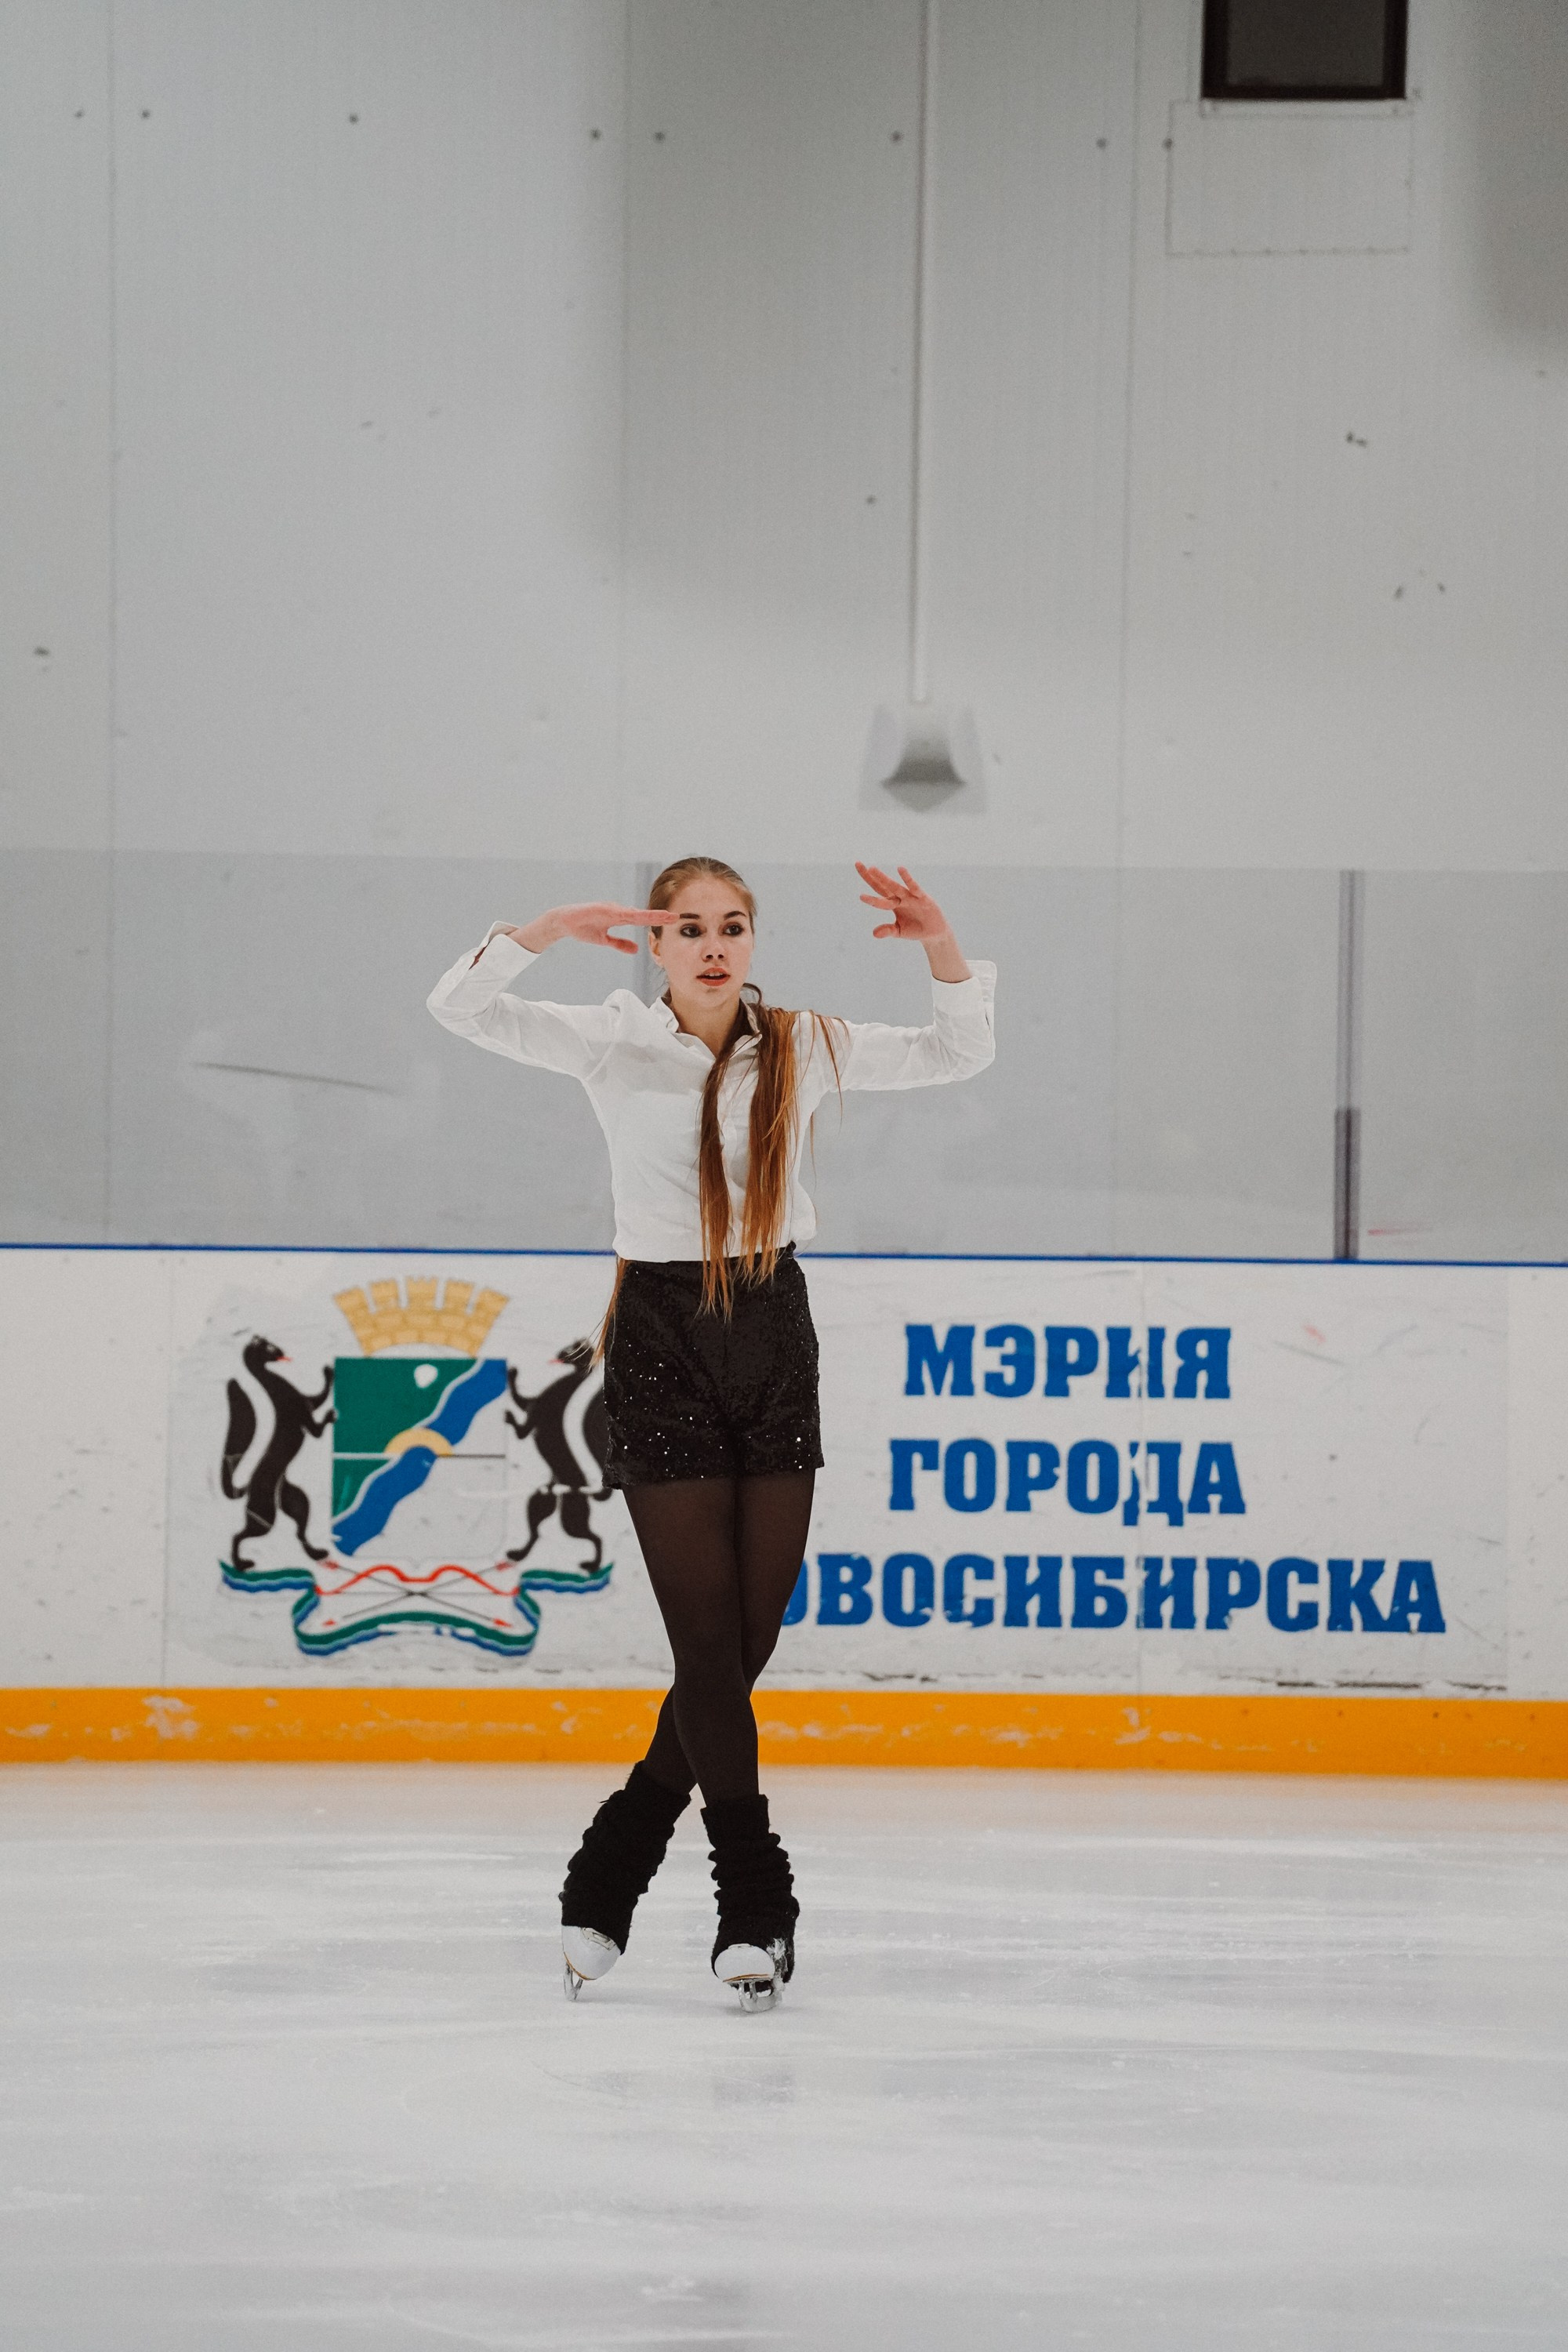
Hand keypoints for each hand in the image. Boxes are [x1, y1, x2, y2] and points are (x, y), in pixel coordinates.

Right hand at [507, 904, 664, 956]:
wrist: (564, 922)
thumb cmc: (584, 928)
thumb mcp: (604, 940)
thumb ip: (620, 944)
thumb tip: (636, 950)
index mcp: (620, 917)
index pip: (643, 919)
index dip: (657, 919)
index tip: (673, 920)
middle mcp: (617, 910)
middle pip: (641, 914)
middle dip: (658, 916)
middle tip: (676, 916)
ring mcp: (609, 909)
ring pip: (631, 913)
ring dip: (646, 915)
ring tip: (662, 916)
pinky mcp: (598, 909)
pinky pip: (614, 912)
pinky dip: (625, 914)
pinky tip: (635, 916)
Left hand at [855, 864, 970, 981]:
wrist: (934, 932)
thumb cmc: (915, 929)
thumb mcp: (899, 931)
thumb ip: (888, 930)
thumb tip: (874, 933)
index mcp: (893, 904)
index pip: (878, 896)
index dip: (870, 897)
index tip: (860, 896)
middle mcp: (900, 897)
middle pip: (882, 886)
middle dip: (870, 876)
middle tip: (857, 864)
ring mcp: (910, 897)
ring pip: (895, 886)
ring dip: (883, 879)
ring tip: (872, 870)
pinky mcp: (922, 898)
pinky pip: (914, 888)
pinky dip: (908, 879)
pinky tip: (900, 869)